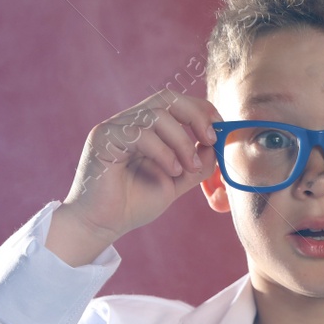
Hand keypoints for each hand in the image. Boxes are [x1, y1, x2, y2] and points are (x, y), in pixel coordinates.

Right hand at [46, 90, 220, 265]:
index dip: (201, 110)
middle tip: (211, 140)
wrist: (103, 224)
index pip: (175, 102)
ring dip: (182, 142)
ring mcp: (114, 128)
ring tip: (188, 168)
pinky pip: (140, 134)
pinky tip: (171, 171)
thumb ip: (196, 164)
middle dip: (196, 117)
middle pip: (168, 98)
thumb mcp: (175, 182)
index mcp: (145, 128)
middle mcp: (129, 122)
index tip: (220, 130)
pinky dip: (163, 152)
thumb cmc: (133, 204)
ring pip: (157, 116)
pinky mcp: (104, 139)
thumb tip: (217, 146)